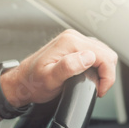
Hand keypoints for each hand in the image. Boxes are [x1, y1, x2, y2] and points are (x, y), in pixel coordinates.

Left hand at [2, 29, 118, 107]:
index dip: (107, 76)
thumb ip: (68, 67)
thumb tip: (87, 57)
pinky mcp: (73, 46)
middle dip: (106, 73)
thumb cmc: (32, 82)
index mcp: (69, 42)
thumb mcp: (49, 79)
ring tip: (95, 84)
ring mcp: (73, 40)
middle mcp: (72, 37)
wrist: (21, 82)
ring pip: (102, 53)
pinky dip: (97, 66)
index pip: (103, 56)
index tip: (100, 89)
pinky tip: (90, 76)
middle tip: (98, 88)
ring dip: (103, 70)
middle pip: (106, 53)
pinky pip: (95, 54)